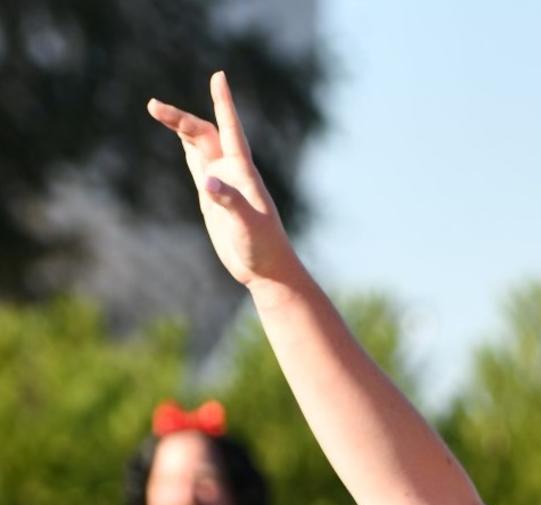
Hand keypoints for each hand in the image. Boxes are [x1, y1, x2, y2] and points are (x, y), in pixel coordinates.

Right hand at [148, 72, 299, 289]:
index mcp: (243, 172)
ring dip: (179, 127)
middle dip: (180, 118)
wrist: (265, 269)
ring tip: (154, 108)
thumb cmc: (263, 247)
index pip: (231, 129)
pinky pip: (197, 164)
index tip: (219, 76)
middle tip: (153, 107)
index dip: (224, 103)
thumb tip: (208, 184)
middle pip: (205, 133)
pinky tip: (180, 138)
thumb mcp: (247, 225)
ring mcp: (221, 183)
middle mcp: (232, 172)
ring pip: (198, 145)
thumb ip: (230, 202)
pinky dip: (186, 147)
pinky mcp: (212, 197)